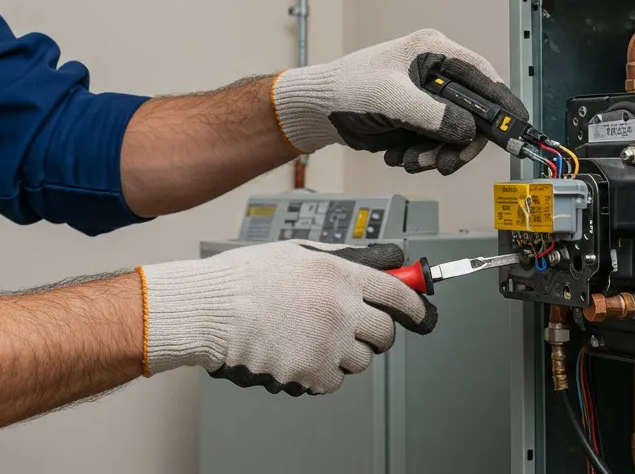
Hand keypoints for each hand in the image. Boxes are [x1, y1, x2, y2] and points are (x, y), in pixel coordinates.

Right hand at [137, 241, 436, 395]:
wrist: (213, 310)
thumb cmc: (245, 279)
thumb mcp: (298, 253)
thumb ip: (340, 260)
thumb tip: (376, 262)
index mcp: (340, 275)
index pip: (397, 293)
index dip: (415, 306)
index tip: (422, 315)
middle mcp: (341, 308)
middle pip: (385, 333)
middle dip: (377, 336)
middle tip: (359, 334)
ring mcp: (328, 342)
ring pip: (361, 361)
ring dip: (345, 355)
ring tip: (313, 341)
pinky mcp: (312, 370)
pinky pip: (333, 381)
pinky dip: (321, 375)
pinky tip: (299, 357)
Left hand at [271, 28, 527, 174]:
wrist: (316, 112)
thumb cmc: (344, 90)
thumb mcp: (390, 99)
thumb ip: (432, 115)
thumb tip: (466, 130)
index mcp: (432, 52)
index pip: (481, 75)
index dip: (502, 102)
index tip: (516, 126)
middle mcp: (434, 74)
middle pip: (472, 112)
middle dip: (459, 142)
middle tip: (445, 162)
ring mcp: (426, 99)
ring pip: (455, 134)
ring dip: (435, 153)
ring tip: (409, 159)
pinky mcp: (416, 120)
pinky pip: (436, 144)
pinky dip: (420, 155)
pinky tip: (397, 154)